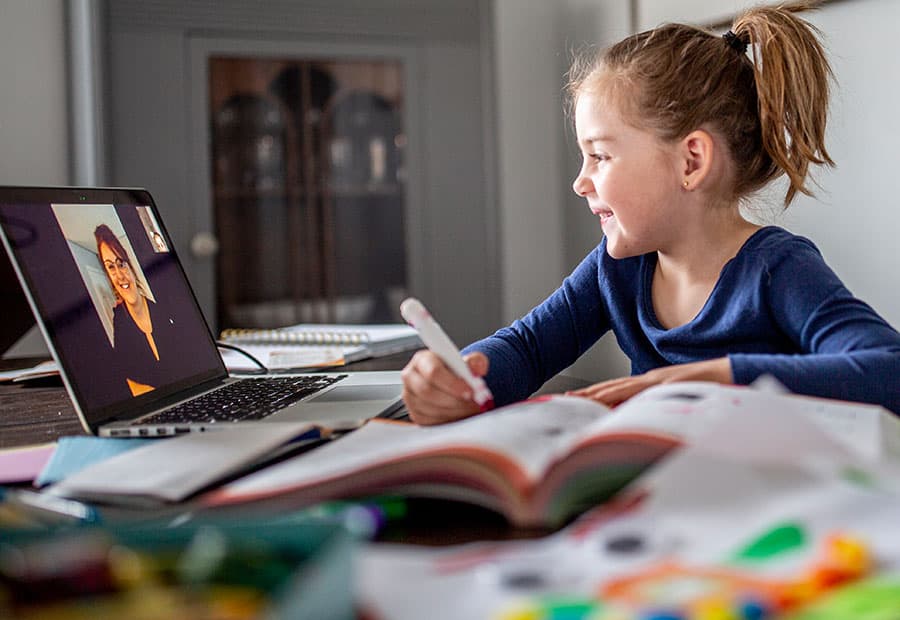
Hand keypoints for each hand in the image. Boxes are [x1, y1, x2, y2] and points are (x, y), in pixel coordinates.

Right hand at [401, 350, 489, 424]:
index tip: (470, 391)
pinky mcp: (415, 414)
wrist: (453, 384)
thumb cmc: (457, 371)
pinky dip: (450, 420)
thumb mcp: (469, 361)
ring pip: (431, 409)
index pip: (433, 372)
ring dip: (455, 411)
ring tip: (472, 409)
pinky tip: (461, 415)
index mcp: (422, 360)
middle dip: (455, 400)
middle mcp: (411, 377)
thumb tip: (478, 368)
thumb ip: (476, 361)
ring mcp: (410, 397)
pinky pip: (431, 422)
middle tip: (474, 403)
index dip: (453, 383)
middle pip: (429, 392)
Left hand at [568, 358, 732, 406]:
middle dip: (591, 393)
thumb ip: (656, 405)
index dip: (595, 394)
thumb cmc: (704, 387)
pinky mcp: (673, 382)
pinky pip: (649, 389)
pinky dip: (633, 394)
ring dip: (604, 392)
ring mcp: (660, 380)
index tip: (576, 400)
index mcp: (649, 384)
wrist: (730, 372)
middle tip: (569, 399)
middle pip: (614, 386)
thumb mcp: (675, 398)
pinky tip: (621, 398)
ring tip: (585, 398)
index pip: (616, 390)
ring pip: (626, 386)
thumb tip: (638, 419)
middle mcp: (651, 379)